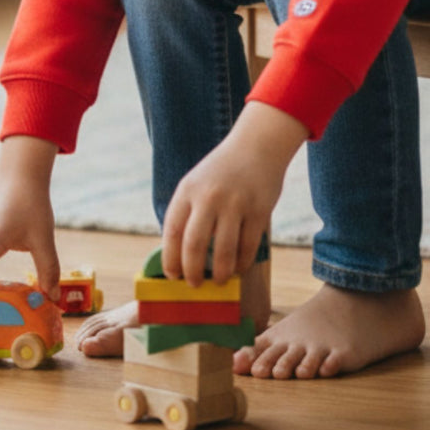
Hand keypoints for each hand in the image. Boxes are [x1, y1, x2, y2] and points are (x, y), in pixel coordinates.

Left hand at [162, 101, 308, 285]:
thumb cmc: (223, 170)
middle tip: (195, 284)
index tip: (173, 276)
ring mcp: (235, 203)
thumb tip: (181, 256)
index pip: (172, 232)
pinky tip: (239, 267)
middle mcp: (209, 197)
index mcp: (188, 190)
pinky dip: (242, 263)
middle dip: (192, 272)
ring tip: (219, 280)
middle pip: (194, 246)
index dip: (170, 260)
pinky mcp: (259, 210)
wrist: (257, 145)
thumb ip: (188, 213)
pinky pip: (248, 246)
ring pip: (223, 252)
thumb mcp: (197, 183)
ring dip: (220, 273)